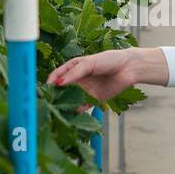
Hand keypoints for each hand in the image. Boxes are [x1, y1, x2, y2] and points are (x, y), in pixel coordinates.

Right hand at [47, 47, 166, 104]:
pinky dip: (76, 111)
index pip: (58, 74)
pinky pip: (82, 106)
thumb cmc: (109, 60)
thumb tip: (58, 83)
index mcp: (75, 67)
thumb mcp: (89, 63)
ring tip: (56, 109)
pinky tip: (70, 114)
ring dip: (64, 103)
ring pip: (71, 98)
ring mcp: (85, 89)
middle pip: (62, 88)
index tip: (45, 88)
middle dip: (55, 94)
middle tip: (47, 101)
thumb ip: (74, 74)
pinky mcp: (94, 99)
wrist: (129, 68)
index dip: (51, 80)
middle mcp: (78, 79)